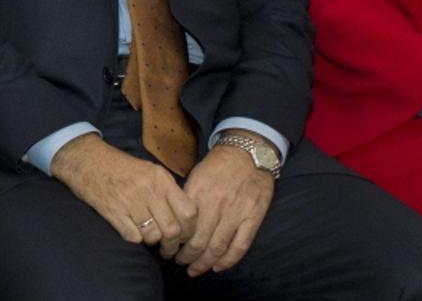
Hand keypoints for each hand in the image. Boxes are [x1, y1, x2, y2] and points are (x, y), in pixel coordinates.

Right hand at [50, 134, 196, 253]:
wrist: (87, 161)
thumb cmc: (121, 166)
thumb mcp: (150, 170)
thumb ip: (168, 190)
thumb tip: (185, 215)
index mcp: (161, 179)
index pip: (188, 211)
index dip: (190, 229)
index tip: (186, 236)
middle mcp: (148, 190)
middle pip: (173, 229)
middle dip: (173, 245)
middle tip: (169, 248)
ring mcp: (130, 202)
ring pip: (154, 237)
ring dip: (154, 243)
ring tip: (151, 240)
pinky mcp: (114, 213)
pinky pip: (134, 238)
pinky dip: (136, 240)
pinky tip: (134, 233)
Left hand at [175, 136, 273, 275]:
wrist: (249, 152)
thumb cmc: (219, 163)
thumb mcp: (196, 174)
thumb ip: (186, 196)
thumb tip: (174, 219)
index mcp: (199, 192)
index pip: (183, 225)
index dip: (174, 241)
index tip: (168, 247)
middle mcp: (216, 204)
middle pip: (198, 241)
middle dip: (186, 257)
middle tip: (179, 262)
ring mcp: (236, 213)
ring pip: (217, 247)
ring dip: (203, 263)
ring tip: (194, 269)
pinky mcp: (253, 218)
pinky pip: (240, 246)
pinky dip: (228, 261)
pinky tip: (217, 267)